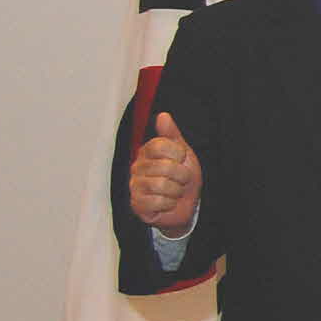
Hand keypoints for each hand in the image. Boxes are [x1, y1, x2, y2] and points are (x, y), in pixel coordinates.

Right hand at [126, 111, 199, 231]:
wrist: (185, 205)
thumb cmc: (182, 178)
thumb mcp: (182, 153)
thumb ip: (172, 135)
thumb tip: (163, 115)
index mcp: (147, 152)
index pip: (160, 145)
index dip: (178, 153)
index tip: (182, 160)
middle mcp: (137, 167)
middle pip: (164, 167)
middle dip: (182, 176)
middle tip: (181, 180)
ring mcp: (134, 186)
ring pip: (162, 185)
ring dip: (176, 191)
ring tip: (175, 191)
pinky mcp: (136, 204)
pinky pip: (157, 202)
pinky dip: (169, 204)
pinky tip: (167, 203)